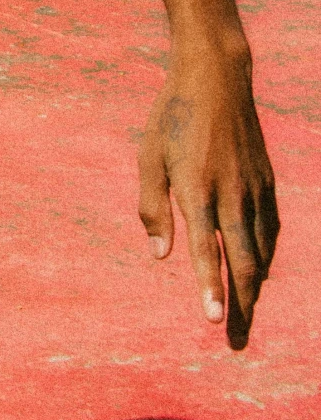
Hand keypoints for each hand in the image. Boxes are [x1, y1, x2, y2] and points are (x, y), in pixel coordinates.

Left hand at [138, 42, 278, 346]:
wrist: (216, 77)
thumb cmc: (172, 116)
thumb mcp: (149, 155)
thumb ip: (153, 205)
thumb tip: (160, 254)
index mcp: (196, 187)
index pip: (206, 249)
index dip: (210, 287)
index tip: (213, 321)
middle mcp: (230, 193)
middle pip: (243, 261)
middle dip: (241, 306)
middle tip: (236, 342)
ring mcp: (253, 188)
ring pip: (261, 250)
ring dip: (254, 287)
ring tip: (244, 314)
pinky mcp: (266, 181)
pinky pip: (269, 229)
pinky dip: (264, 255)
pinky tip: (258, 271)